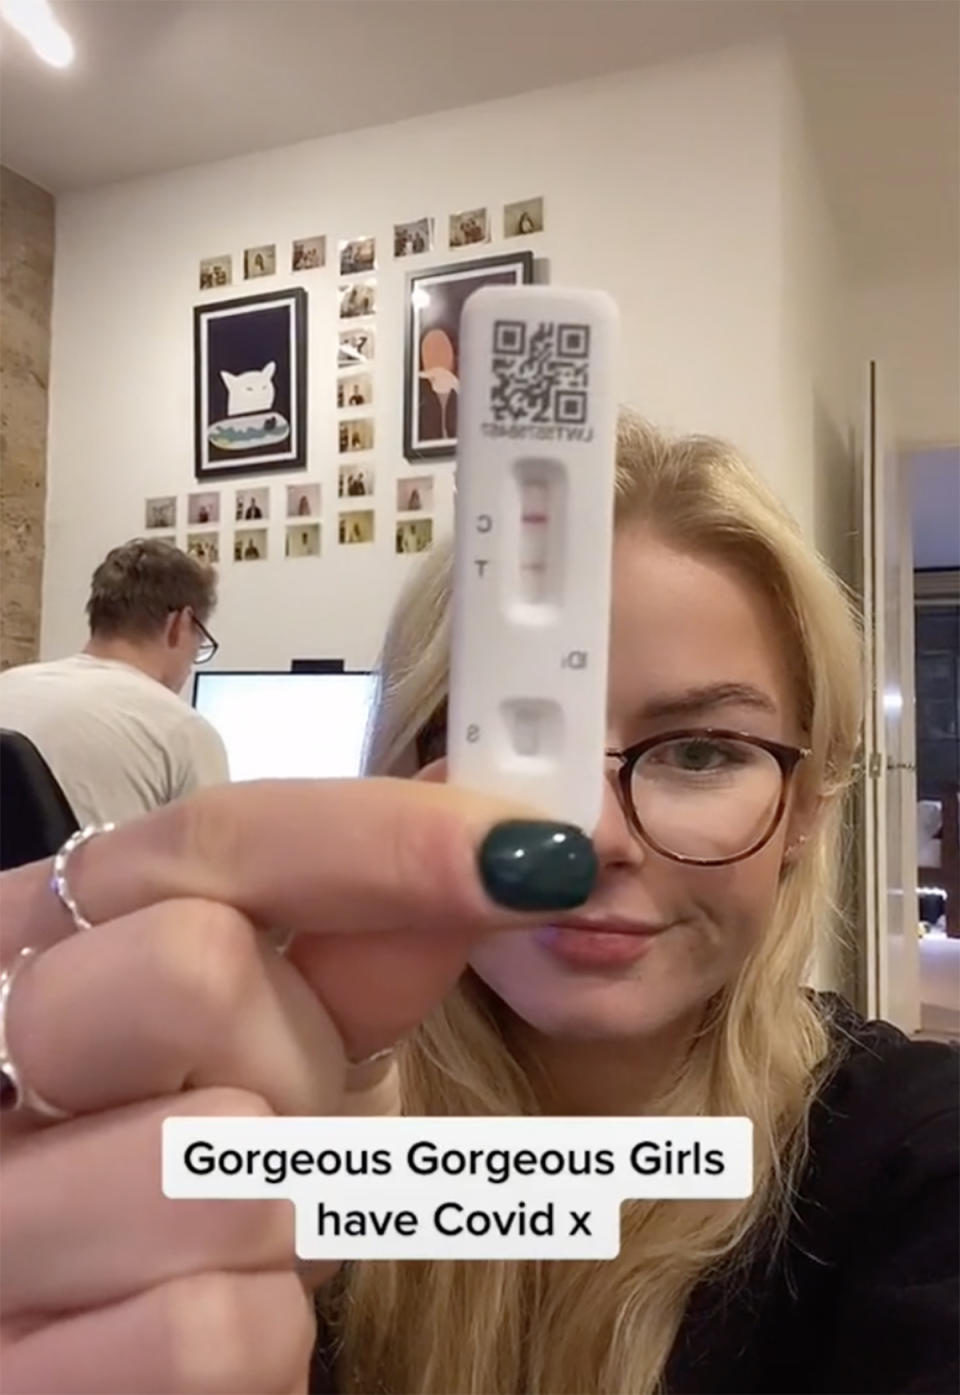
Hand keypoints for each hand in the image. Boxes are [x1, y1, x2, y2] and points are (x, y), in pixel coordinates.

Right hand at [0, 779, 595, 1392]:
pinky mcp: (11, 1370)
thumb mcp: (270, 1034)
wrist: (76, 1326)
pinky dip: (254, 1334)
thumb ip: (370, 946)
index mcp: (48, 931)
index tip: (532, 860)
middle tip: (280, 1107)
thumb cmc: (188, 1141)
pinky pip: (206, 1335)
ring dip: (279, 1216)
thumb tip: (513, 849)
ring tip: (227, 1221)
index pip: (216, 837)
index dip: (387, 840)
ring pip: (205, 1175)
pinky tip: (189, 1313)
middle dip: (294, 1057)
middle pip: (189, 969)